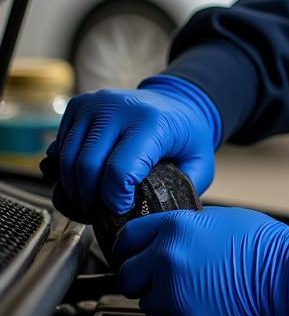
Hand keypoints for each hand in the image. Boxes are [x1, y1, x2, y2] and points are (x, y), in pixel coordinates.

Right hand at [41, 77, 219, 219]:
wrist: (175, 101)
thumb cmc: (186, 135)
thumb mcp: (201, 163)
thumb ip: (185, 188)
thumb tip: (158, 215)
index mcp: (152, 123)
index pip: (119, 169)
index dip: (114, 198)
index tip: (121, 210)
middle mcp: (119, 108)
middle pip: (87, 166)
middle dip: (89, 198)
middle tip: (99, 213)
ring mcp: (95, 104)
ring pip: (67, 158)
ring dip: (73, 188)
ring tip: (89, 203)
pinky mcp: (79, 106)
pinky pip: (60, 147)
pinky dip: (64, 171)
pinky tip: (81, 184)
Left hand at [113, 206, 288, 315]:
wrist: (286, 274)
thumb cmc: (264, 246)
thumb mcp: (219, 219)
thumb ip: (185, 227)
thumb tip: (168, 236)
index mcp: (175, 227)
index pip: (127, 238)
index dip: (127, 249)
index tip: (131, 255)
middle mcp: (167, 256)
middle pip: (127, 274)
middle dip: (141, 277)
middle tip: (159, 278)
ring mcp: (173, 289)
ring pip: (144, 300)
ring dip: (159, 298)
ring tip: (188, 291)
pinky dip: (176, 314)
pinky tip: (199, 302)